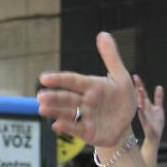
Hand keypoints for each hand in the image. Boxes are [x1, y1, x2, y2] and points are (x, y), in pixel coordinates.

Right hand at [38, 32, 137, 150]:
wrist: (126, 124)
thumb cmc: (122, 99)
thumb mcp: (121, 77)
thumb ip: (111, 57)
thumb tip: (102, 34)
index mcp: (91, 86)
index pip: (73, 81)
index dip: (59, 79)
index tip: (44, 77)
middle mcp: (85, 101)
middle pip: (67, 98)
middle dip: (53, 97)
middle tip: (40, 96)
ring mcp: (85, 117)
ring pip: (67, 113)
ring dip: (55, 111)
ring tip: (42, 108)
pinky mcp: (87, 132)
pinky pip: (76, 129)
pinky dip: (67, 127)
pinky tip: (56, 125)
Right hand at [134, 75, 164, 145]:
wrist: (154, 138)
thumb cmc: (156, 123)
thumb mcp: (158, 109)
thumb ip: (159, 98)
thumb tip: (159, 86)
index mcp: (146, 105)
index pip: (141, 93)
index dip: (139, 84)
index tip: (135, 75)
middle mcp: (144, 109)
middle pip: (140, 96)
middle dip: (138, 87)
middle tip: (134, 78)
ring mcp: (144, 116)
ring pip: (141, 105)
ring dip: (140, 98)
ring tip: (139, 89)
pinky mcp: (146, 124)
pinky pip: (143, 117)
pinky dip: (142, 112)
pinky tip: (140, 107)